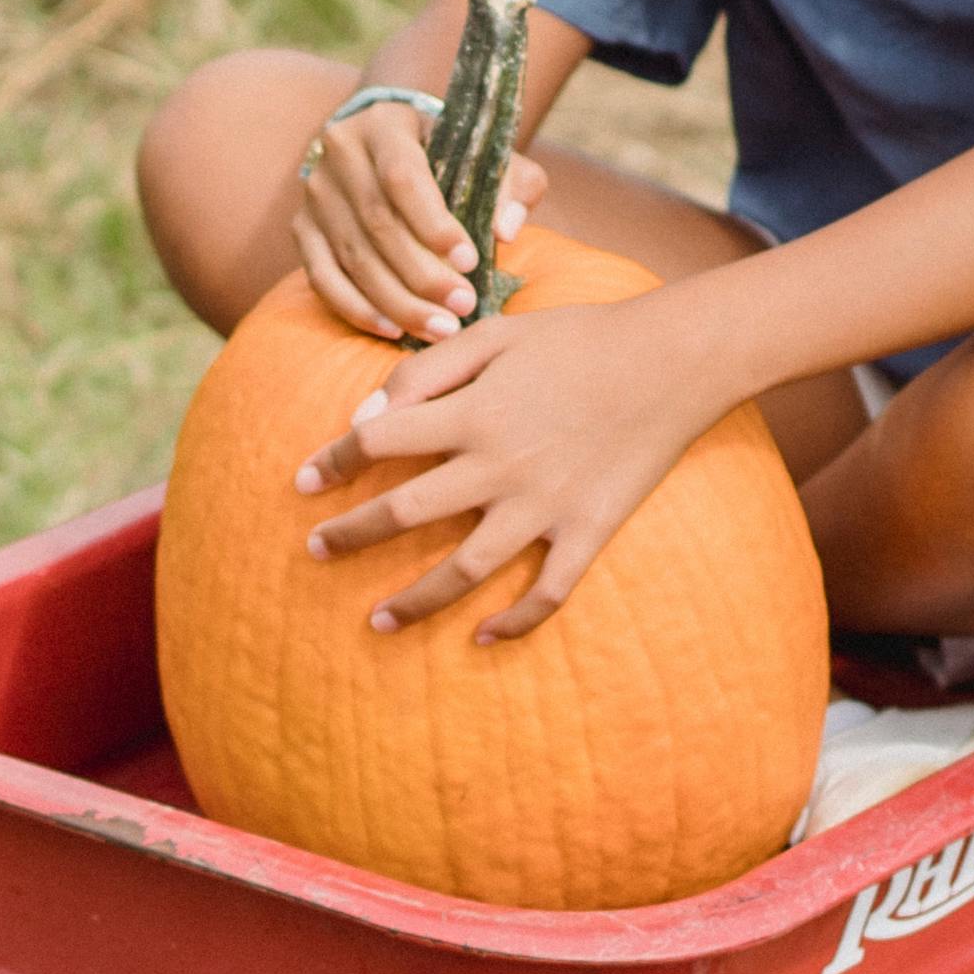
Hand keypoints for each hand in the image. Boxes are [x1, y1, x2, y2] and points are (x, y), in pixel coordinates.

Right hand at [283, 98, 548, 348]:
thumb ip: (512, 183)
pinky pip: (323, 278)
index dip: (434, 224)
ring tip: (441, 329)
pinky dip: (357, 309)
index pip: (402, 177)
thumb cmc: (450, 154)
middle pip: (377, 224)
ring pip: (352, 257)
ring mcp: (315, 193)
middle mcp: (340, 153)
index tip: (470, 262)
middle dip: (423, 275)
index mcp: (384, 124)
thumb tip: (507, 229)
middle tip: (463, 307)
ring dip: (398, 302)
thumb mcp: (486, 155)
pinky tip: (393, 330)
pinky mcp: (302, 229)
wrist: (388, 144)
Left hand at [291, 290, 716, 641]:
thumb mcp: (496, 334)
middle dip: (351, 536)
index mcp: (473, 413)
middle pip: (405, 513)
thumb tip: (365, 417)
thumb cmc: (579, 339)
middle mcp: (500, 466)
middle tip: (316, 551)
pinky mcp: (587, 531)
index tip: (301, 482)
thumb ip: (426, 372)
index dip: (331, 462)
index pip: (377, 442)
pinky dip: (515, 623)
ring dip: (415, 601)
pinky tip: (482, 638)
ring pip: (465, 570)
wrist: (673, 359)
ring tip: (377, 620)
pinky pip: (547, 593)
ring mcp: (544, 506)